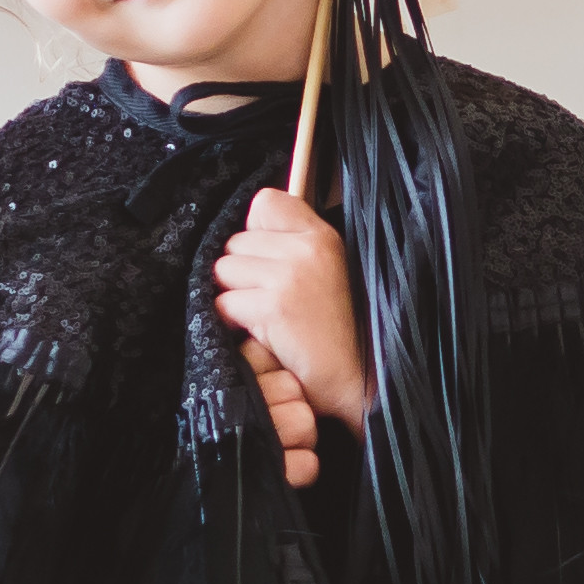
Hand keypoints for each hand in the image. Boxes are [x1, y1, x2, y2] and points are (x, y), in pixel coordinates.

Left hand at [215, 190, 368, 485]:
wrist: (360, 381)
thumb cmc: (342, 333)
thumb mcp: (330, 273)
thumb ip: (295, 247)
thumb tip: (247, 231)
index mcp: (323, 236)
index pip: (266, 202)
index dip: (255, 232)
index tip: (266, 261)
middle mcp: (306, 248)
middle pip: (235, 242)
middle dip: (242, 272)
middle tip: (268, 300)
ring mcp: (289, 276)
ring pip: (223, 271)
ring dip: (234, 296)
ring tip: (264, 317)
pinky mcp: (273, 307)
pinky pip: (224, 304)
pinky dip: (234, 322)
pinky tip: (262, 335)